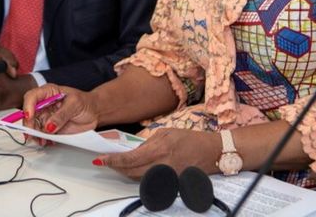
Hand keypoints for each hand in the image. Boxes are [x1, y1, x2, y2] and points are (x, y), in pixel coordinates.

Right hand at [21, 84, 98, 143]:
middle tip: (33, 133)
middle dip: (29, 125)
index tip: (29, 116)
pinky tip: (47, 141)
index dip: (28, 106)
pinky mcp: (50, 128)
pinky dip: (42, 139)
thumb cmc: (85, 102)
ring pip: (33, 126)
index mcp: (48, 92)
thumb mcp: (75, 104)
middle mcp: (44, 104)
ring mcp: (46, 117)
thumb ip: (61, 115)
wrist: (93, 113)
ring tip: (42, 140)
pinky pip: (41, 134)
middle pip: (29, 113)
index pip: (32, 96)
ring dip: (35, 134)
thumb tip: (49, 126)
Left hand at [91, 128, 221, 179]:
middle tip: (107, 162)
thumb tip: (133, 150)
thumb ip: (149, 142)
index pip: (130, 158)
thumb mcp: (168, 132)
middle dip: (117, 168)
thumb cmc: (192, 139)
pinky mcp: (172, 184)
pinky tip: (136, 171)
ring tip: (119, 165)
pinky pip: (151, 182)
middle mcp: (163, 165)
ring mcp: (168, 176)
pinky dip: (140, 177)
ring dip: (126, 173)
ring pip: (139, 179)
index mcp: (161, 149)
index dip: (114, 160)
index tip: (102, 159)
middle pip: (132, 172)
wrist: (213, 152)